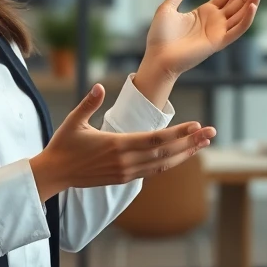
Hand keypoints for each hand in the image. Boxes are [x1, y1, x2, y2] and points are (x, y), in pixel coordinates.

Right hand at [29, 84, 215, 200]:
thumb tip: (99, 86)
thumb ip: (89, 103)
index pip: (155, 139)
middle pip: (166, 152)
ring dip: (186, 154)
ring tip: (204, 143)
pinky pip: (153, 171)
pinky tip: (183, 155)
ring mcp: (126, 172)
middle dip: (191, 142)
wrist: (54, 174)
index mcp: (117, 145)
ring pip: (163, 164)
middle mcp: (126, 161)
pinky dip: (170, 163)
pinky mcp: (124, 179)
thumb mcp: (74, 121)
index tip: (196, 125)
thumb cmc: (64, 144)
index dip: (178, 133)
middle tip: (212, 132)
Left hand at [141, 0, 266, 79]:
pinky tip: (252, 5)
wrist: (158, 57)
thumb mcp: (168, 8)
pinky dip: (246, 18)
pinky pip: (237, 29)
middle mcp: (217, 20)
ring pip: (242, 12)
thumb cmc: (160, 36)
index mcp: (206, 11)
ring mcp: (219, 31)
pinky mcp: (219, 42)